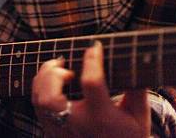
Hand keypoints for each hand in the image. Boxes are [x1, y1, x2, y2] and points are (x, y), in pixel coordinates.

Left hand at [31, 41, 150, 137]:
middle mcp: (77, 126)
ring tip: (58, 69)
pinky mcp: (52, 132)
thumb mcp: (138, 115)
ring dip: (45, 77)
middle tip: (65, 66)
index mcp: (101, 119)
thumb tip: (135, 59)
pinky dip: (41, 87)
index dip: (93, 60)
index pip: (92, 83)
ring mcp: (61, 131)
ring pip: (39, 101)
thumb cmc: (127, 135)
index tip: (95, 46)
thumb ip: (136, 89)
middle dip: (53, 74)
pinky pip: (37, 106)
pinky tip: (54, 80)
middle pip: (50, 98)